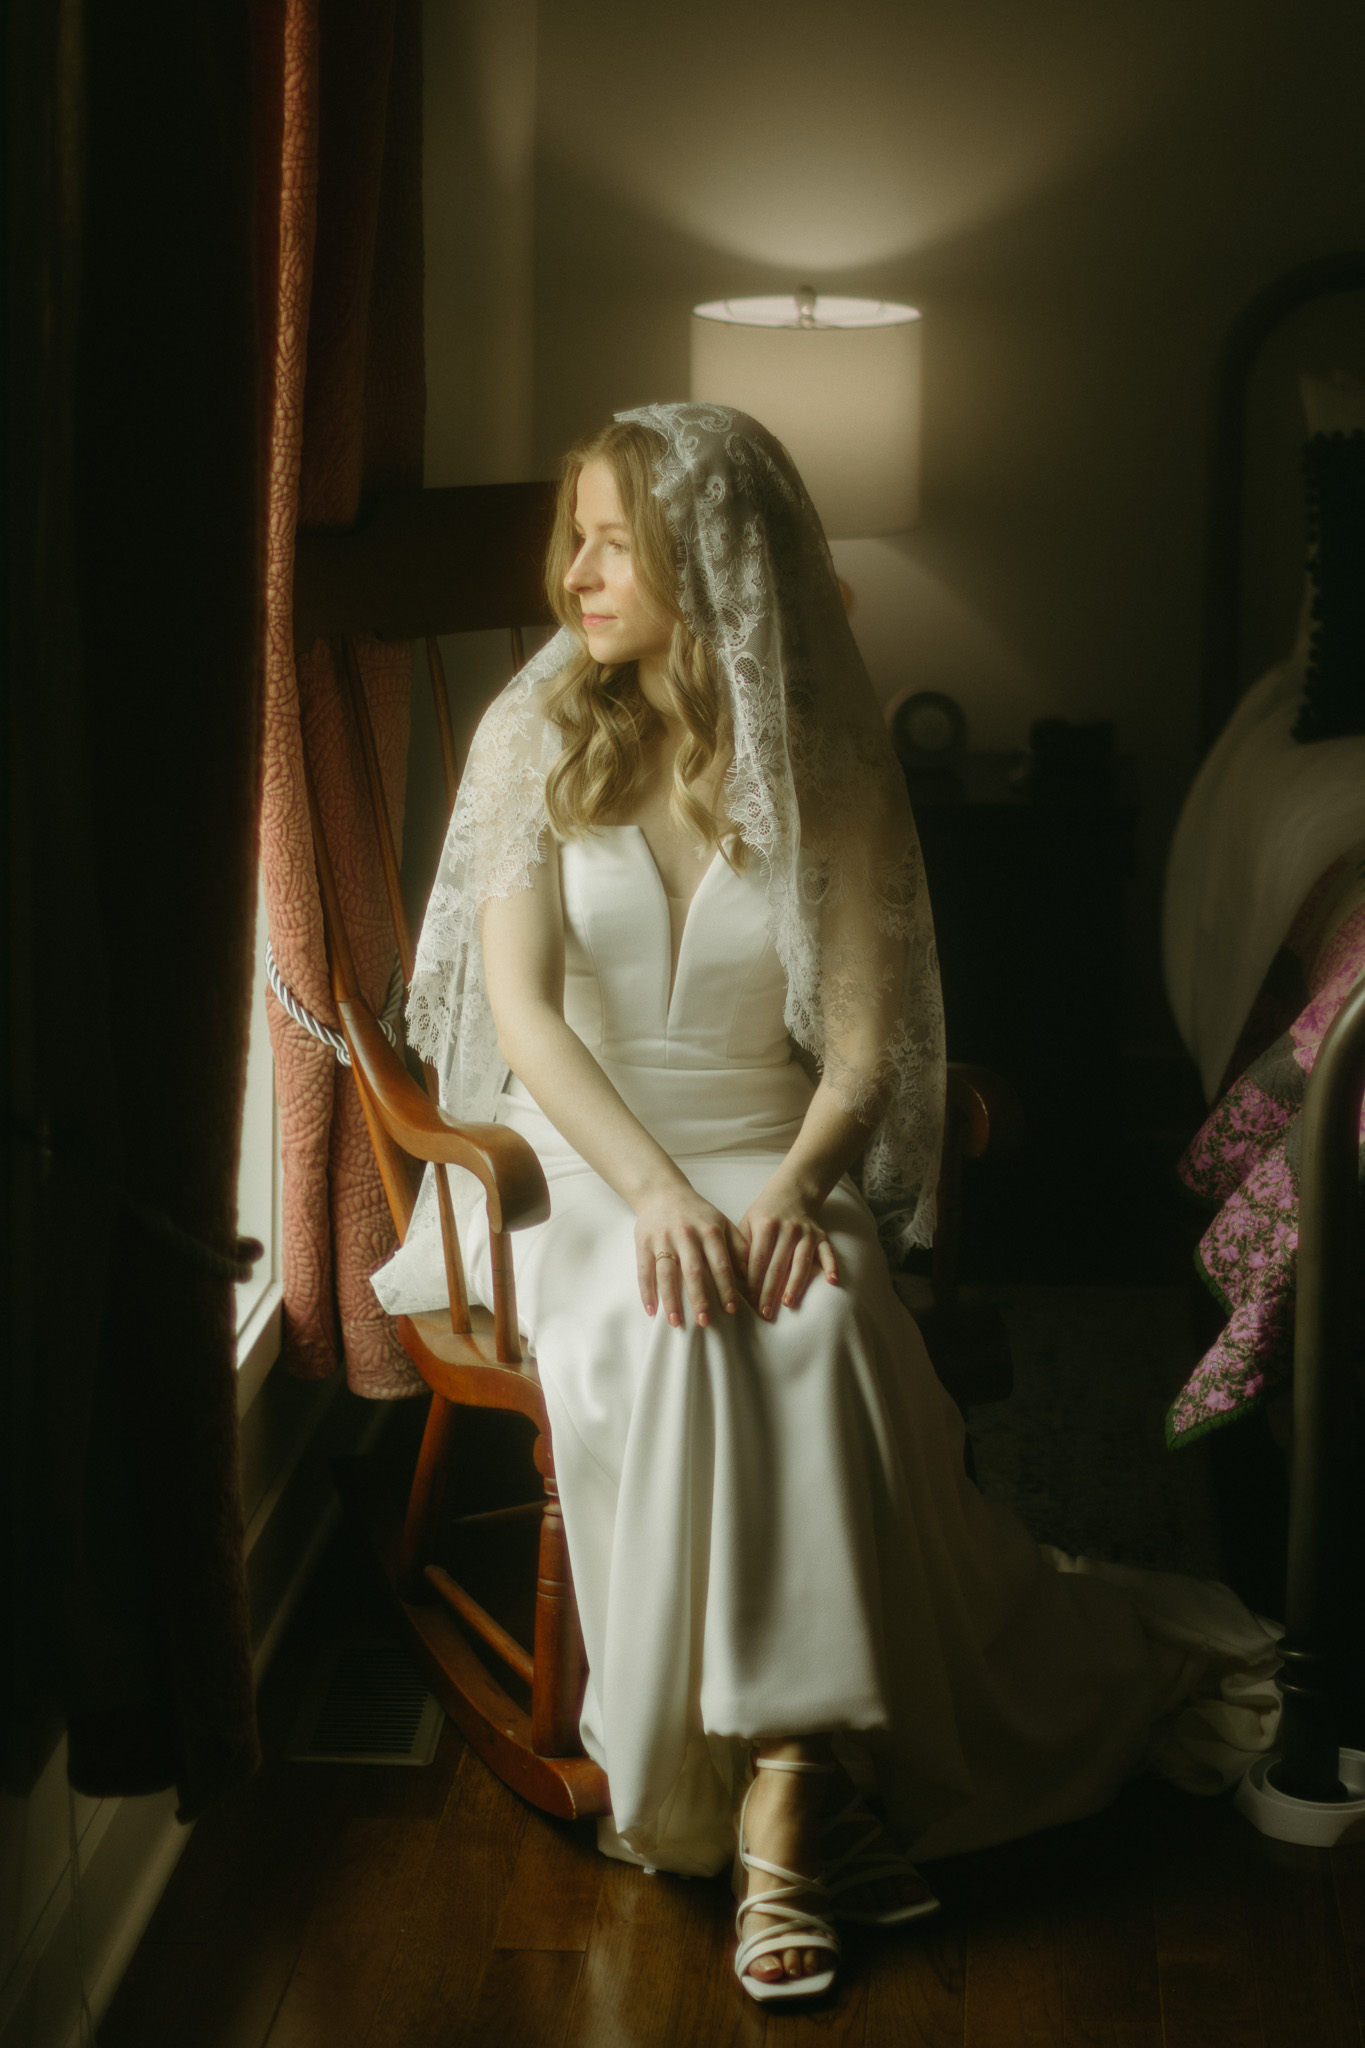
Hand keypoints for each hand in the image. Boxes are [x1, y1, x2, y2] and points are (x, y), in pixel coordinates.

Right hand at [635, 1180, 747, 1328]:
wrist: (662, 1191)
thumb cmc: (696, 1212)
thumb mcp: (722, 1222)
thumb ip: (738, 1245)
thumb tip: (751, 1274)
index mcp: (709, 1230)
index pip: (720, 1264)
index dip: (726, 1287)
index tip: (730, 1309)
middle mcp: (686, 1235)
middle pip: (693, 1271)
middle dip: (699, 1298)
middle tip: (705, 1322)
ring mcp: (663, 1239)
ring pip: (667, 1274)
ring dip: (671, 1300)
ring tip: (676, 1322)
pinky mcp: (643, 1243)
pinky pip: (644, 1271)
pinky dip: (646, 1292)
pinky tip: (652, 1311)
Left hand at [738, 1171, 839, 1319]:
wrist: (791, 1193)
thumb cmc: (764, 1215)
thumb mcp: (747, 1224)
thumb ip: (741, 1248)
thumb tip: (735, 1278)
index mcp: (766, 1227)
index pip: (757, 1261)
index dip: (753, 1284)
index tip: (749, 1303)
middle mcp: (787, 1229)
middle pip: (777, 1266)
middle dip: (770, 1292)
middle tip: (765, 1313)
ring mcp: (806, 1233)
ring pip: (801, 1262)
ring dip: (795, 1284)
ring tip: (788, 1304)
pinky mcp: (821, 1236)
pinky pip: (828, 1252)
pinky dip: (831, 1266)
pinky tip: (832, 1281)